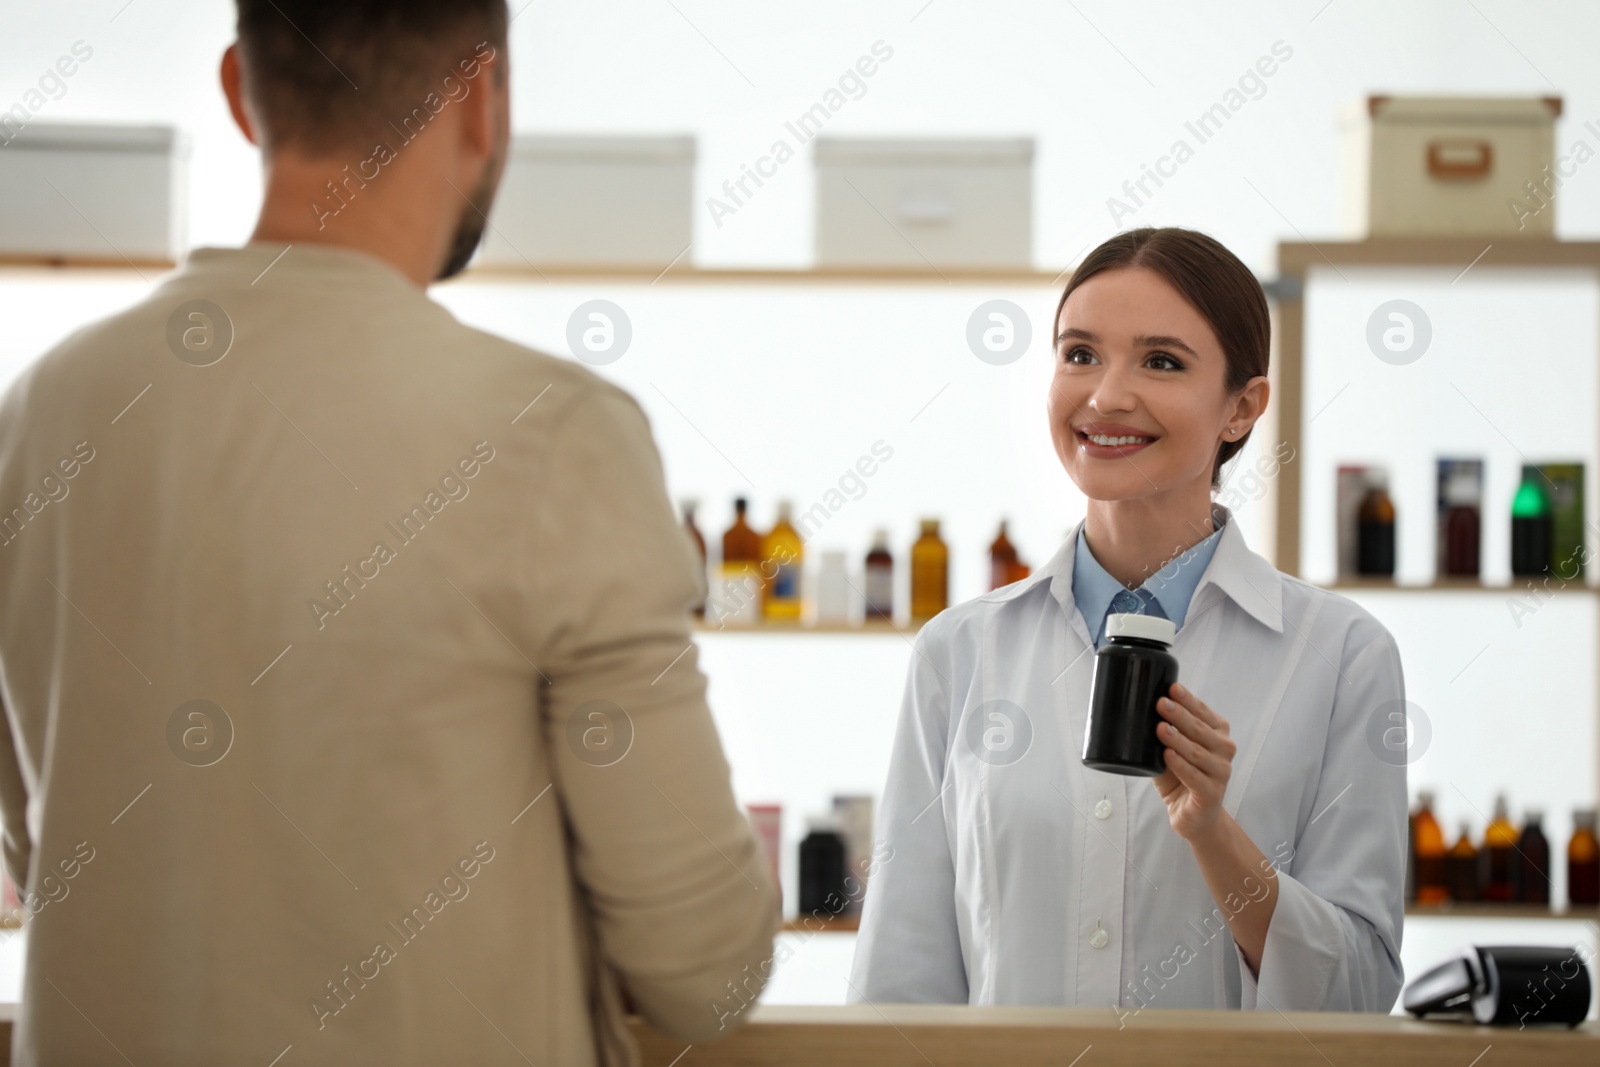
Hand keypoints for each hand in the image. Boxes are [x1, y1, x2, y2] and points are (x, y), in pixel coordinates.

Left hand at [1151, 682, 1236, 840]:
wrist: (1193, 816)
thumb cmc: (1181, 776)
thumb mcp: (1171, 749)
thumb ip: (1163, 731)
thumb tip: (1135, 707)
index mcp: (1217, 734)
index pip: (1204, 712)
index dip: (1189, 700)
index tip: (1172, 688)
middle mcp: (1224, 750)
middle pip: (1200, 729)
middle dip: (1179, 715)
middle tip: (1160, 703)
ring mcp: (1221, 772)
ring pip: (1198, 752)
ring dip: (1177, 739)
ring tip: (1160, 728)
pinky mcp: (1211, 793)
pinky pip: (1195, 777)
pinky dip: (1180, 765)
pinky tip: (1168, 755)